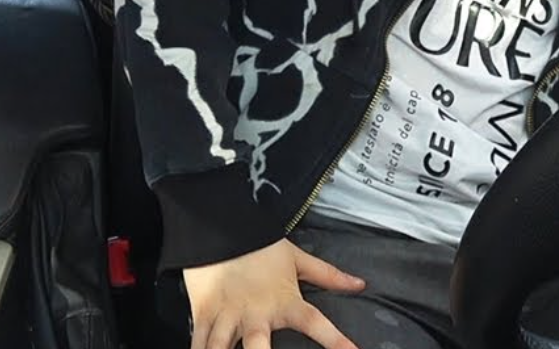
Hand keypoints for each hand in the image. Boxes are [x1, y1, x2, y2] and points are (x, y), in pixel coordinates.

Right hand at [181, 238, 364, 348]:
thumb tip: (359, 284)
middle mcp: (255, 312)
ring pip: (221, 348)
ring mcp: (227, 314)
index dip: (335, 341)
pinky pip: (199, 339)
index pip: (316, 324)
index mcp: (283, 301)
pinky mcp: (204, 311)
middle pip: (258, 348)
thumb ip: (327, 275)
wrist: (216, 222)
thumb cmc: (257, 244)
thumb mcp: (296, 258)